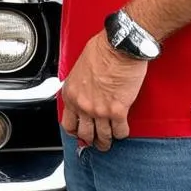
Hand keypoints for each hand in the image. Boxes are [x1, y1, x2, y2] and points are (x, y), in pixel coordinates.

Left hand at [61, 32, 147, 151]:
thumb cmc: (101, 51)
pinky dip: (122, 133)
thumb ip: (80, 85)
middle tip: (96, 141)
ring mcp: (100, 110)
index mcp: (71, 93)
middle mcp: (83, 105)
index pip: (68, 123)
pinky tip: (122, 130)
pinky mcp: (118, 111)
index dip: (75, 131)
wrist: (118, 47)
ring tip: (109, 142)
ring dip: (107, 142)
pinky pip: (120, 132)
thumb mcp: (79, 68)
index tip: (80, 132)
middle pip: (85, 135)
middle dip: (91, 140)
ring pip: (103, 137)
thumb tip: (84, 92)